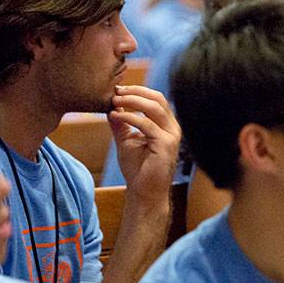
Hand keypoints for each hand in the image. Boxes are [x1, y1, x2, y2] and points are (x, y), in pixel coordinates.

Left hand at [109, 84, 179, 205]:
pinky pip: (147, 124)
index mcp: (166, 125)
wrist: (144, 193)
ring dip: (132, 101)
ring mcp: (171, 136)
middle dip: (135, 91)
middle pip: (157, 98)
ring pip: (154, 108)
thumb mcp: (126, 140)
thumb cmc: (137, 168)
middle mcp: (172, 128)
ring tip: (115, 101)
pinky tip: (115, 116)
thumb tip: (110, 105)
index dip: (137, 90)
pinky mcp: (165, 145)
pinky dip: (129, 117)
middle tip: (116, 91)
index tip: (118, 89)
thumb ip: (121, 123)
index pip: (155, 98)